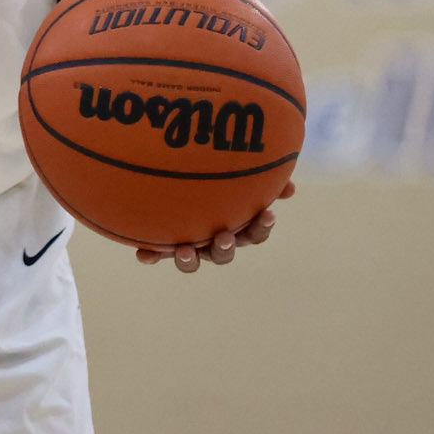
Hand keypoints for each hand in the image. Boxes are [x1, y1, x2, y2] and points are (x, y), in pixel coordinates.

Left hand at [135, 180, 294, 272]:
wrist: (177, 178)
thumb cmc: (217, 176)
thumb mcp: (239, 173)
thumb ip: (261, 176)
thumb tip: (290, 186)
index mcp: (236, 227)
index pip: (254, 233)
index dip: (261, 227)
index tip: (267, 214)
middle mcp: (213, 240)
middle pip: (223, 253)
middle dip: (225, 248)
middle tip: (224, 237)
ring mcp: (189, 244)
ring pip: (192, 260)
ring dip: (189, 259)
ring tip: (184, 251)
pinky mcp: (163, 242)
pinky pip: (157, 252)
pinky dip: (151, 255)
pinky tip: (143, 255)